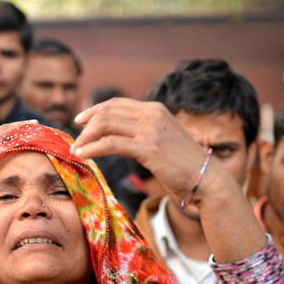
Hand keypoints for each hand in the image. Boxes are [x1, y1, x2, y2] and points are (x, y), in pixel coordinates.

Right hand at [0, 120, 36, 190]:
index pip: (0, 144)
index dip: (13, 141)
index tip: (27, 140)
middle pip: (5, 134)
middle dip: (20, 131)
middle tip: (36, 128)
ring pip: (7, 130)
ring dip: (22, 127)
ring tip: (37, 125)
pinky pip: (5, 131)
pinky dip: (18, 127)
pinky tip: (31, 126)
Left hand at [71, 98, 206, 197]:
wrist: (208, 179)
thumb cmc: (184, 166)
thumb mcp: (163, 140)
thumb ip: (144, 133)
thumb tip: (120, 137)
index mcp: (155, 109)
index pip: (117, 103)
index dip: (95, 110)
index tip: (80, 120)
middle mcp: (153, 114)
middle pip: (108, 111)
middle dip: (87, 124)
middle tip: (74, 137)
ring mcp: (151, 130)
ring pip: (106, 125)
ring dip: (86, 137)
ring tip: (76, 149)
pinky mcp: (149, 148)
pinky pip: (111, 144)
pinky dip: (93, 148)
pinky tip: (83, 155)